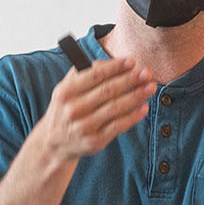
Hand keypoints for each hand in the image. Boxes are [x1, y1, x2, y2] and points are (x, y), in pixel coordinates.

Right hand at [29, 58, 154, 162]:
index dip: (115, 67)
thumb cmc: (66, 110)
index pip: (94, 75)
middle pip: (108, 91)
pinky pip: (118, 126)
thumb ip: (85, 73)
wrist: (54, 143)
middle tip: (146, 73)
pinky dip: (133, 116)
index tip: (132, 61)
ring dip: (136, 96)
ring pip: (116, 108)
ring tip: (150, 87)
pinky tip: (143, 107)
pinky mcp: (95, 141)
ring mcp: (84, 127)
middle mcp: (73, 109)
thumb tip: (114, 63)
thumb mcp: (66, 89)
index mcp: (66, 92)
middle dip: (130, 80)